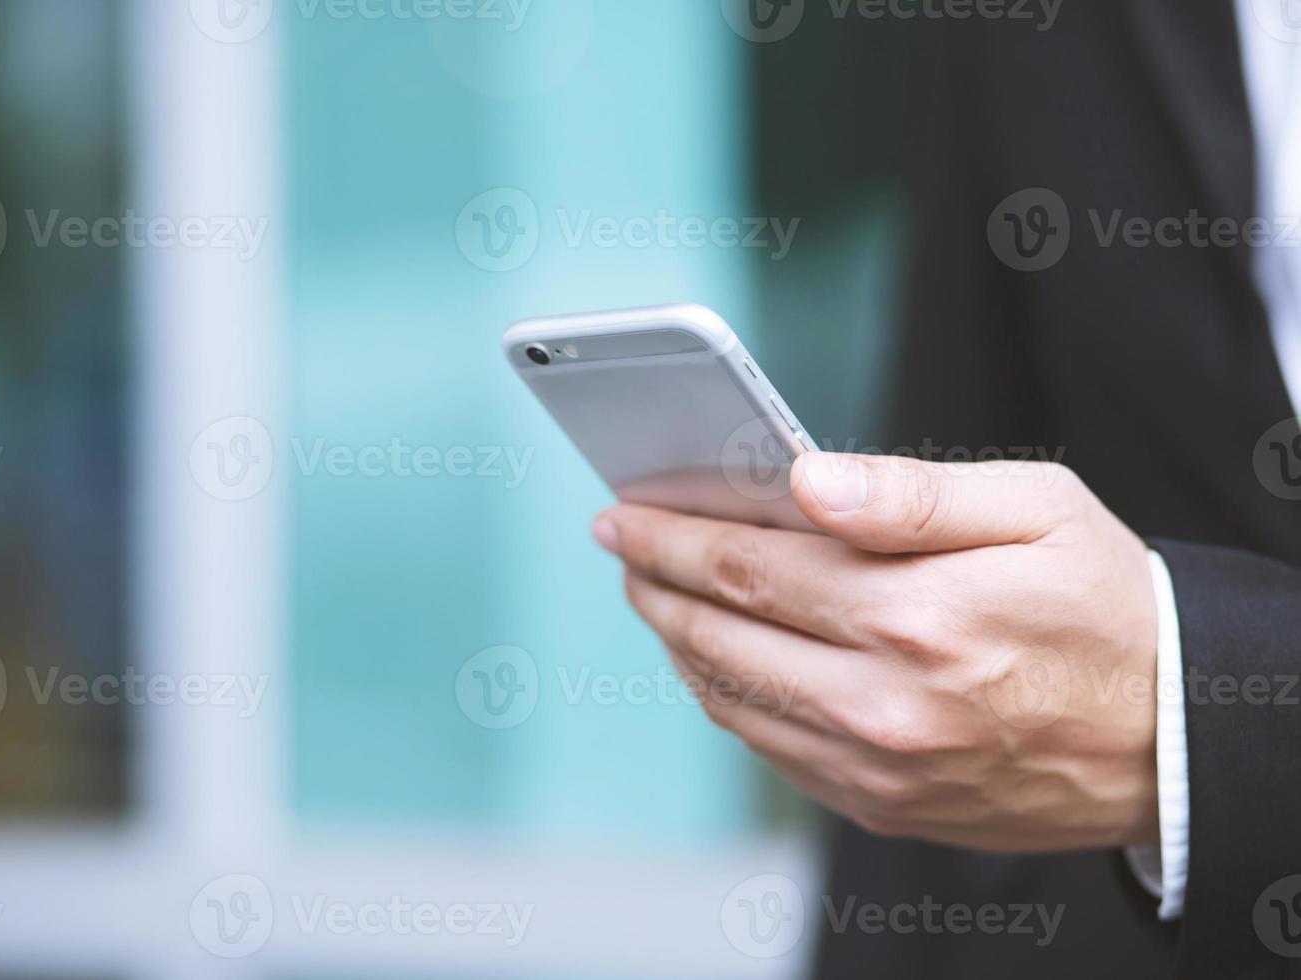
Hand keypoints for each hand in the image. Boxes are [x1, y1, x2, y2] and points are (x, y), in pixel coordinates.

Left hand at [595, 453, 1160, 852]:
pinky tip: (719, 656)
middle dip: (653, 583)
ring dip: (677, 640)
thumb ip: (910, 494)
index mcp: (915, 616)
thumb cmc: (1104, 604)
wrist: (1171, 735)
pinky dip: (727, 695)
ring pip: (730, 698)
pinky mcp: (882, 804)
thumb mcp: (1035, 510)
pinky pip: (770, 748)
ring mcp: (877, 766)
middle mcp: (883, 703)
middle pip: (717, 636)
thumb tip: (806, 481)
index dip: (670, 535)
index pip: (746, 566)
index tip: (623, 512)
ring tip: (658, 593)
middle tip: (623, 546)